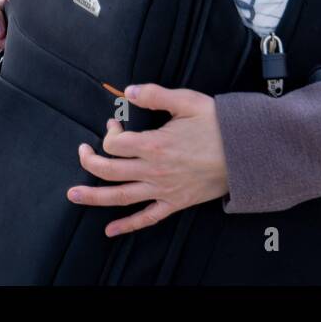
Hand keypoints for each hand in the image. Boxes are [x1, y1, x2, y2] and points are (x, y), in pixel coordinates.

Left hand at [67, 83, 229, 236]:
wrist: (247, 152)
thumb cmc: (220, 125)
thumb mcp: (188, 101)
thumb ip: (156, 95)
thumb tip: (129, 91)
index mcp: (155, 144)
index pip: (115, 144)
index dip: (109, 132)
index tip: (115, 124)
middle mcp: (154, 170)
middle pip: (109, 171)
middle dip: (89, 161)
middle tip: (83, 152)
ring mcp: (163, 189)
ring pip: (120, 197)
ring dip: (93, 197)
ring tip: (73, 194)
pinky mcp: (175, 202)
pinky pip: (147, 218)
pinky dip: (127, 226)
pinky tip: (111, 230)